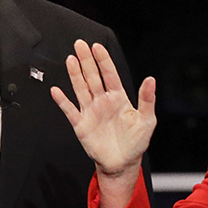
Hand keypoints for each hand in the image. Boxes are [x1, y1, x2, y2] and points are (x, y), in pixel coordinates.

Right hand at [51, 40, 156, 179]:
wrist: (122, 163)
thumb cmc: (136, 142)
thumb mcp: (146, 120)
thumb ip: (147, 99)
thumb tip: (151, 79)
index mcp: (118, 98)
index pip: (109, 75)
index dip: (103, 61)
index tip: (97, 47)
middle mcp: (103, 101)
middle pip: (92, 77)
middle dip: (86, 60)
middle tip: (80, 44)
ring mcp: (91, 112)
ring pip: (81, 89)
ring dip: (75, 75)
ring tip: (70, 59)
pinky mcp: (81, 125)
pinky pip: (70, 110)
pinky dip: (63, 101)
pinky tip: (56, 90)